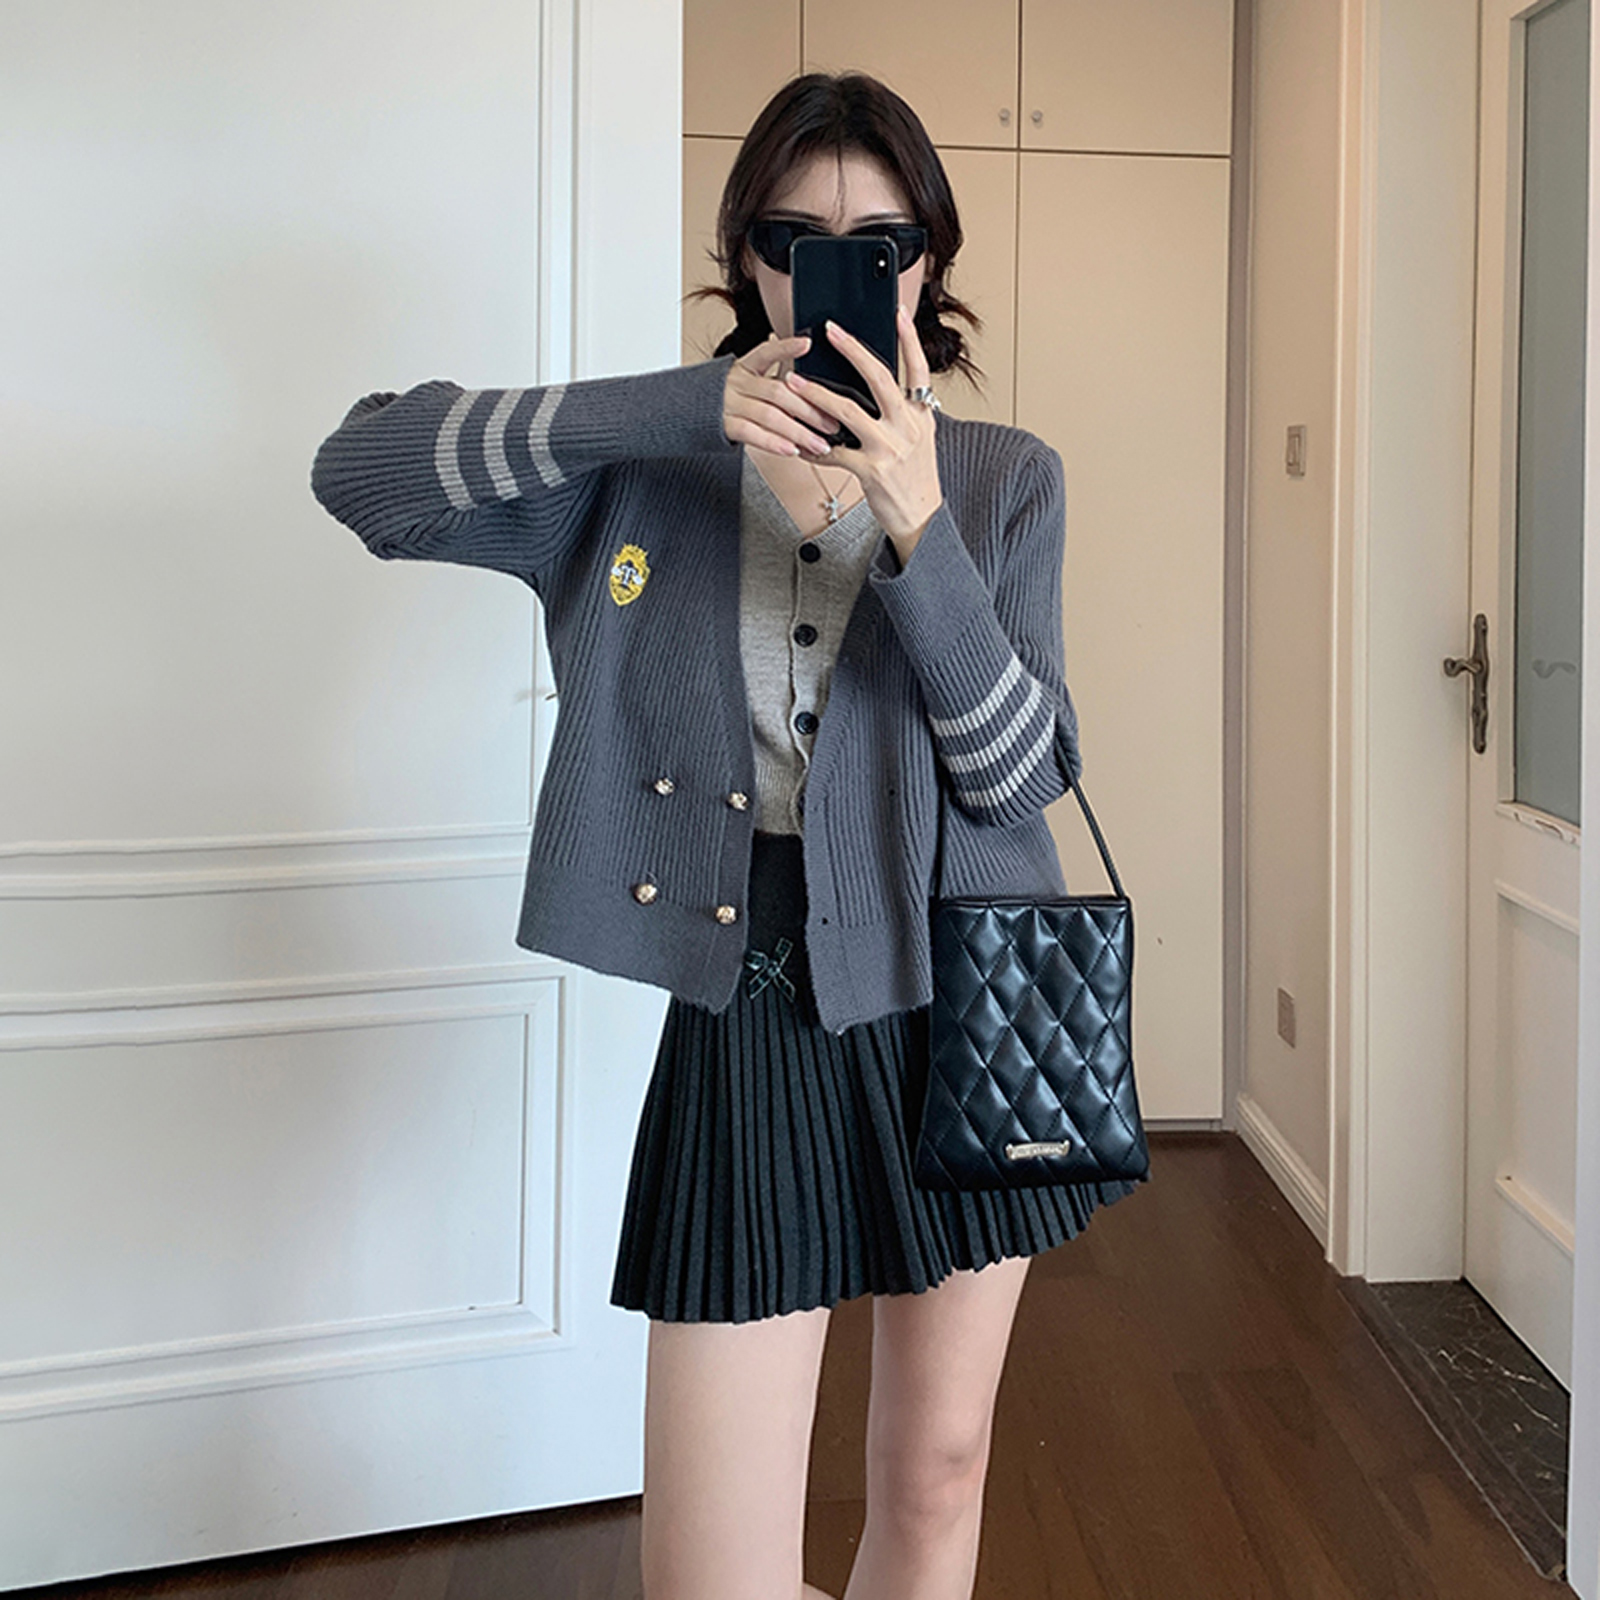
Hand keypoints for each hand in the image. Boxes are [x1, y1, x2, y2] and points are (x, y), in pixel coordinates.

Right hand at [722, 333, 836, 457]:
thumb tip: (813, 393)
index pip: (766, 353)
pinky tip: (792, 450)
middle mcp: (736, 382)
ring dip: (798, 432)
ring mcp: (729, 403)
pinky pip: (751, 433)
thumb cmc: (729, 403)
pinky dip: (774, 442)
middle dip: (809, 409)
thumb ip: (773, 384)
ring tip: (820, 445)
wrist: (688, 416)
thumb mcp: (748, 385)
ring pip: (769, 415)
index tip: (808, 344)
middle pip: (778, 392)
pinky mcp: (724, 425)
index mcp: (745, 367)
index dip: (786, 347)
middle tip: (832, 424)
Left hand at [780, 305, 943, 552]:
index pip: (918, 367)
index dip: (909, 338)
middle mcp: (906, 426)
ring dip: (816, 394)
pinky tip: (799, 443)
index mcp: (920, 413)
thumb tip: (878, 386)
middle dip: (852, 350)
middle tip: (831, 331)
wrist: (921, 516)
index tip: (898, 312)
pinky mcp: (870, 471)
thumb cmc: (916, 476)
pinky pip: (834, 453)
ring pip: (847, 411)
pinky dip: (813, 447)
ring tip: (794, 382)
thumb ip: (903, 410)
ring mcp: (888, 448)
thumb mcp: (919, 437)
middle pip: (879, 378)